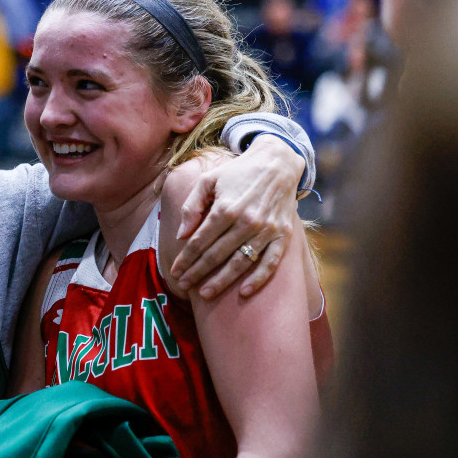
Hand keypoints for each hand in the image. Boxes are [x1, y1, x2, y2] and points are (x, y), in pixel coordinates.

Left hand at [171, 136, 303, 299]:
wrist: (277, 163)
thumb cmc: (238, 172)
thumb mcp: (208, 179)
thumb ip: (191, 206)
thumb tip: (181, 235)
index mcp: (225, 208)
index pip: (199, 241)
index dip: (185, 259)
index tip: (175, 272)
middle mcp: (246, 222)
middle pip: (216, 255)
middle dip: (197, 273)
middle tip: (184, 285)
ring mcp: (266, 230)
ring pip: (240, 263)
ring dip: (221, 281)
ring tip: (205, 294)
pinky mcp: (282, 235)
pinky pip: (270, 263)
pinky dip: (258, 279)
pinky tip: (243, 292)